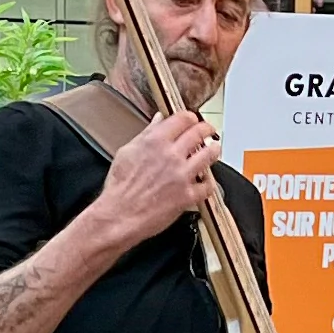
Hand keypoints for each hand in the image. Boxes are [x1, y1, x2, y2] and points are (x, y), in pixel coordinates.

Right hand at [88, 110, 218, 247]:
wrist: (119, 215)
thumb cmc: (120, 188)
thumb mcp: (127, 152)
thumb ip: (146, 134)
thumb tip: (158, 121)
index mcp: (155, 141)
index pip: (182, 119)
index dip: (190, 117)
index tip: (192, 120)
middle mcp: (171, 155)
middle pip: (199, 132)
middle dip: (206, 129)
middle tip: (208, 131)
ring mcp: (181, 175)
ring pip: (209, 155)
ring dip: (214, 150)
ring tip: (214, 150)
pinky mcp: (187, 195)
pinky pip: (208, 186)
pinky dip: (209, 182)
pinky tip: (206, 180)